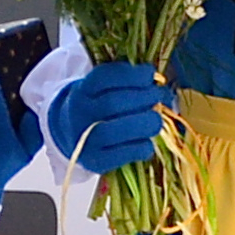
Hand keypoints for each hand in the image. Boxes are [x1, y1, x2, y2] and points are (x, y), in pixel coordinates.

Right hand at [46, 61, 172, 175]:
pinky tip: (146, 139)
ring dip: (146, 121)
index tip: (149, 73)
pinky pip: (126, 153)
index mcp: (82, 91)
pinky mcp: (96, 161)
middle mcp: (80, 114)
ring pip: (119, 130)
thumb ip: (128, 82)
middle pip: (112, 104)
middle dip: (144, 97)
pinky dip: (144, 145)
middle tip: (158, 96)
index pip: (104, 77)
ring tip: (155, 119)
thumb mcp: (103, 88)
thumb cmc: (98, 106)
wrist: (71, 134)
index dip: (131, 74)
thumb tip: (162, 90)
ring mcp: (85, 140)